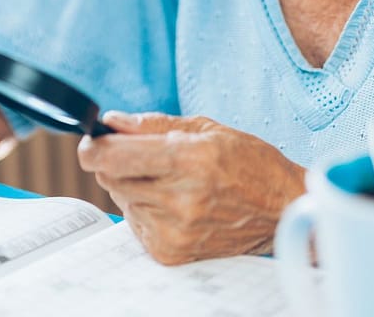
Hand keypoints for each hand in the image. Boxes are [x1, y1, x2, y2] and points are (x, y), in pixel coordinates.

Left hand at [78, 111, 305, 264]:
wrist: (282, 211)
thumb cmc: (251, 164)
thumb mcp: (207, 129)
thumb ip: (153, 124)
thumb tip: (111, 121)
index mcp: (188, 160)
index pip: (113, 156)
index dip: (94, 147)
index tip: (92, 142)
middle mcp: (179, 198)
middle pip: (110, 177)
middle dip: (120, 163)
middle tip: (148, 159)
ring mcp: (174, 229)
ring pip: (122, 199)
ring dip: (135, 187)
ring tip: (173, 183)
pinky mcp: (171, 252)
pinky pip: (135, 223)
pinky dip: (147, 211)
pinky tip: (176, 204)